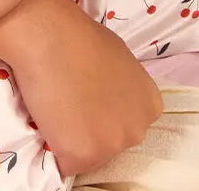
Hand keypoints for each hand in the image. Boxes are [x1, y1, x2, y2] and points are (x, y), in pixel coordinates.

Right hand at [0, 0, 163, 178]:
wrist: (51, 35)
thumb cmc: (81, 37)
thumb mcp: (120, 60)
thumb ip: (122, 88)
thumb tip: (108, 98)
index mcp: (150, 106)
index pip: (127, 124)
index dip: (103, 113)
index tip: (88, 98)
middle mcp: (137, 130)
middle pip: (110, 143)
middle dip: (91, 130)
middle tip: (70, 100)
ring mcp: (110, 146)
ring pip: (88, 156)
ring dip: (70, 139)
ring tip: (57, 106)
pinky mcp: (82, 156)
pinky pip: (64, 164)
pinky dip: (53, 148)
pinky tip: (48, 118)